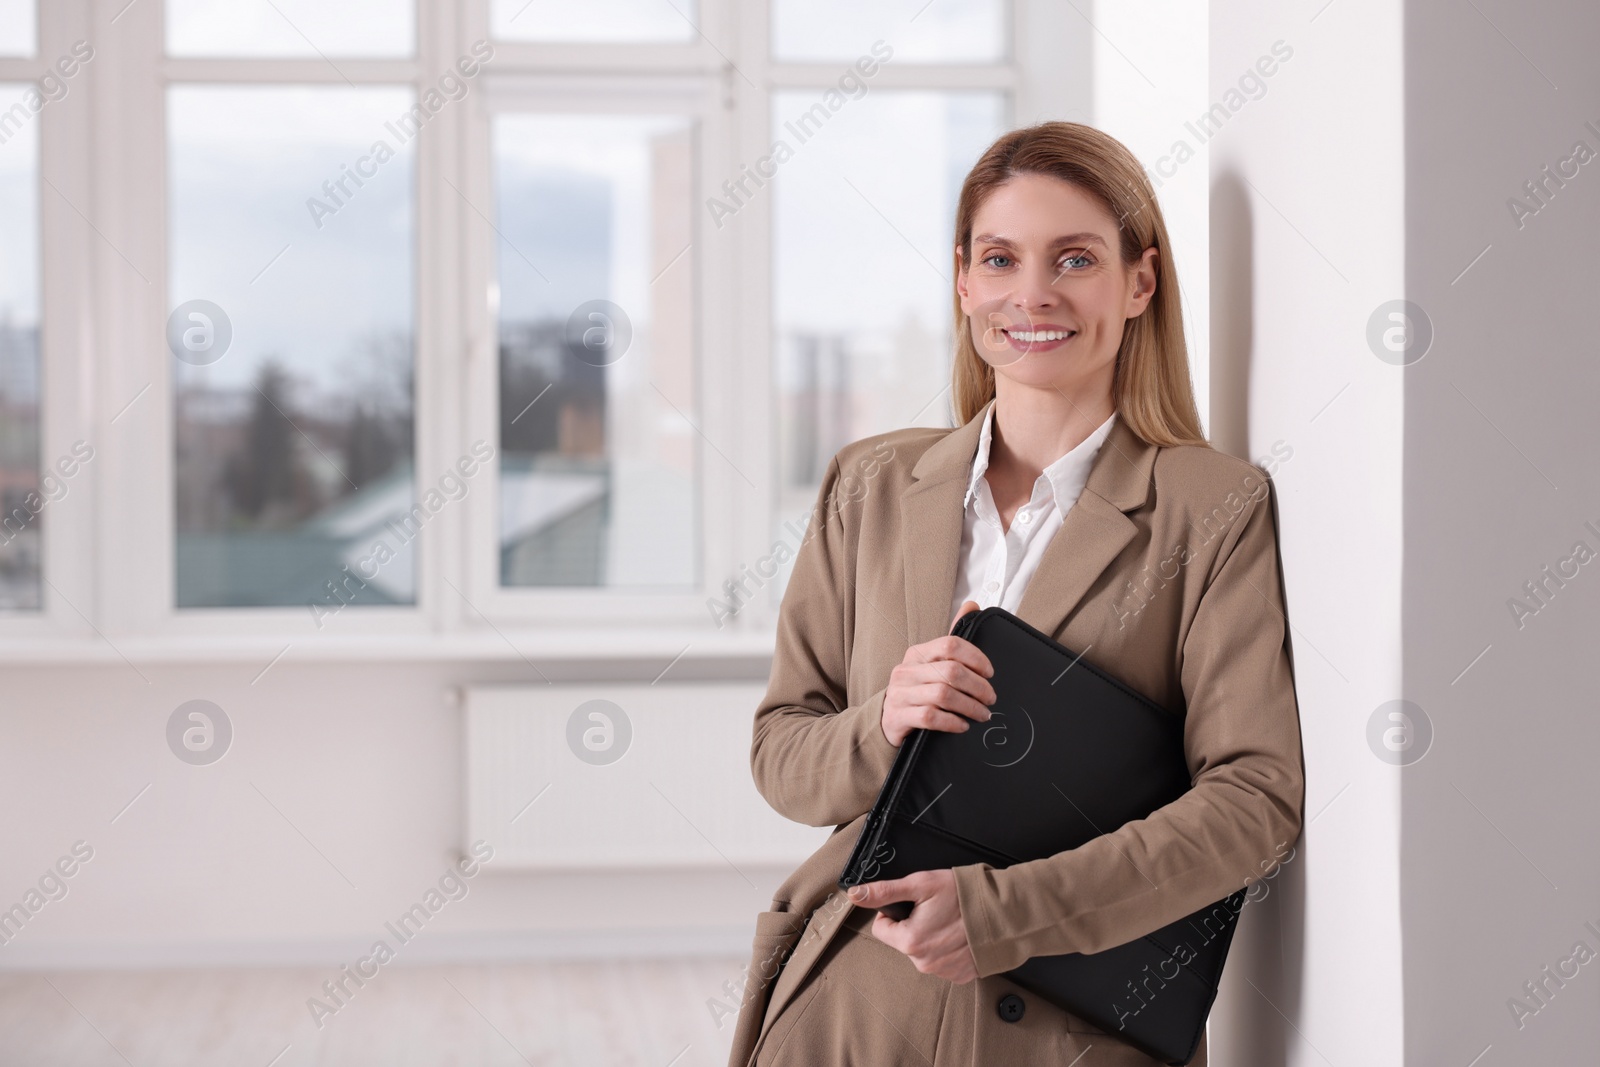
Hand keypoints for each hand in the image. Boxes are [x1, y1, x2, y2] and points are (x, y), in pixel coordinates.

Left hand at [847, 870, 978, 983]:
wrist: (1005, 915)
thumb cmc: (965, 897)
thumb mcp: (921, 884)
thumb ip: (885, 891)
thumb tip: (855, 894)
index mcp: (910, 941)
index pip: (882, 928)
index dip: (894, 912)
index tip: (913, 903)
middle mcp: (924, 962)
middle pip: (903, 939)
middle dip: (915, 924)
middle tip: (936, 909)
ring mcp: (942, 971)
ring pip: (923, 950)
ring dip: (932, 936)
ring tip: (952, 920)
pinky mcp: (960, 975)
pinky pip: (943, 960)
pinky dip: (949, 948)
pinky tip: (962, 934)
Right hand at [880, 600, 995, 747]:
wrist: (886, 720)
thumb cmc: (916, 690)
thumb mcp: (931, 665)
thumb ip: (952, 640)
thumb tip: (972, 605)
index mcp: (917, 653)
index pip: (950, 645)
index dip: (976, 658)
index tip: (989, 673)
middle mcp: (907, 670)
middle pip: (951, 672)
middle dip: (978, 686)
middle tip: (990, 698)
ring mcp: (900, 693)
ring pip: (943, 695)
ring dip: (969, 706)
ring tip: (982, 713)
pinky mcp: (898, 716)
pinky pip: (931, 717)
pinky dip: (952, 722)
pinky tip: (963, 725)